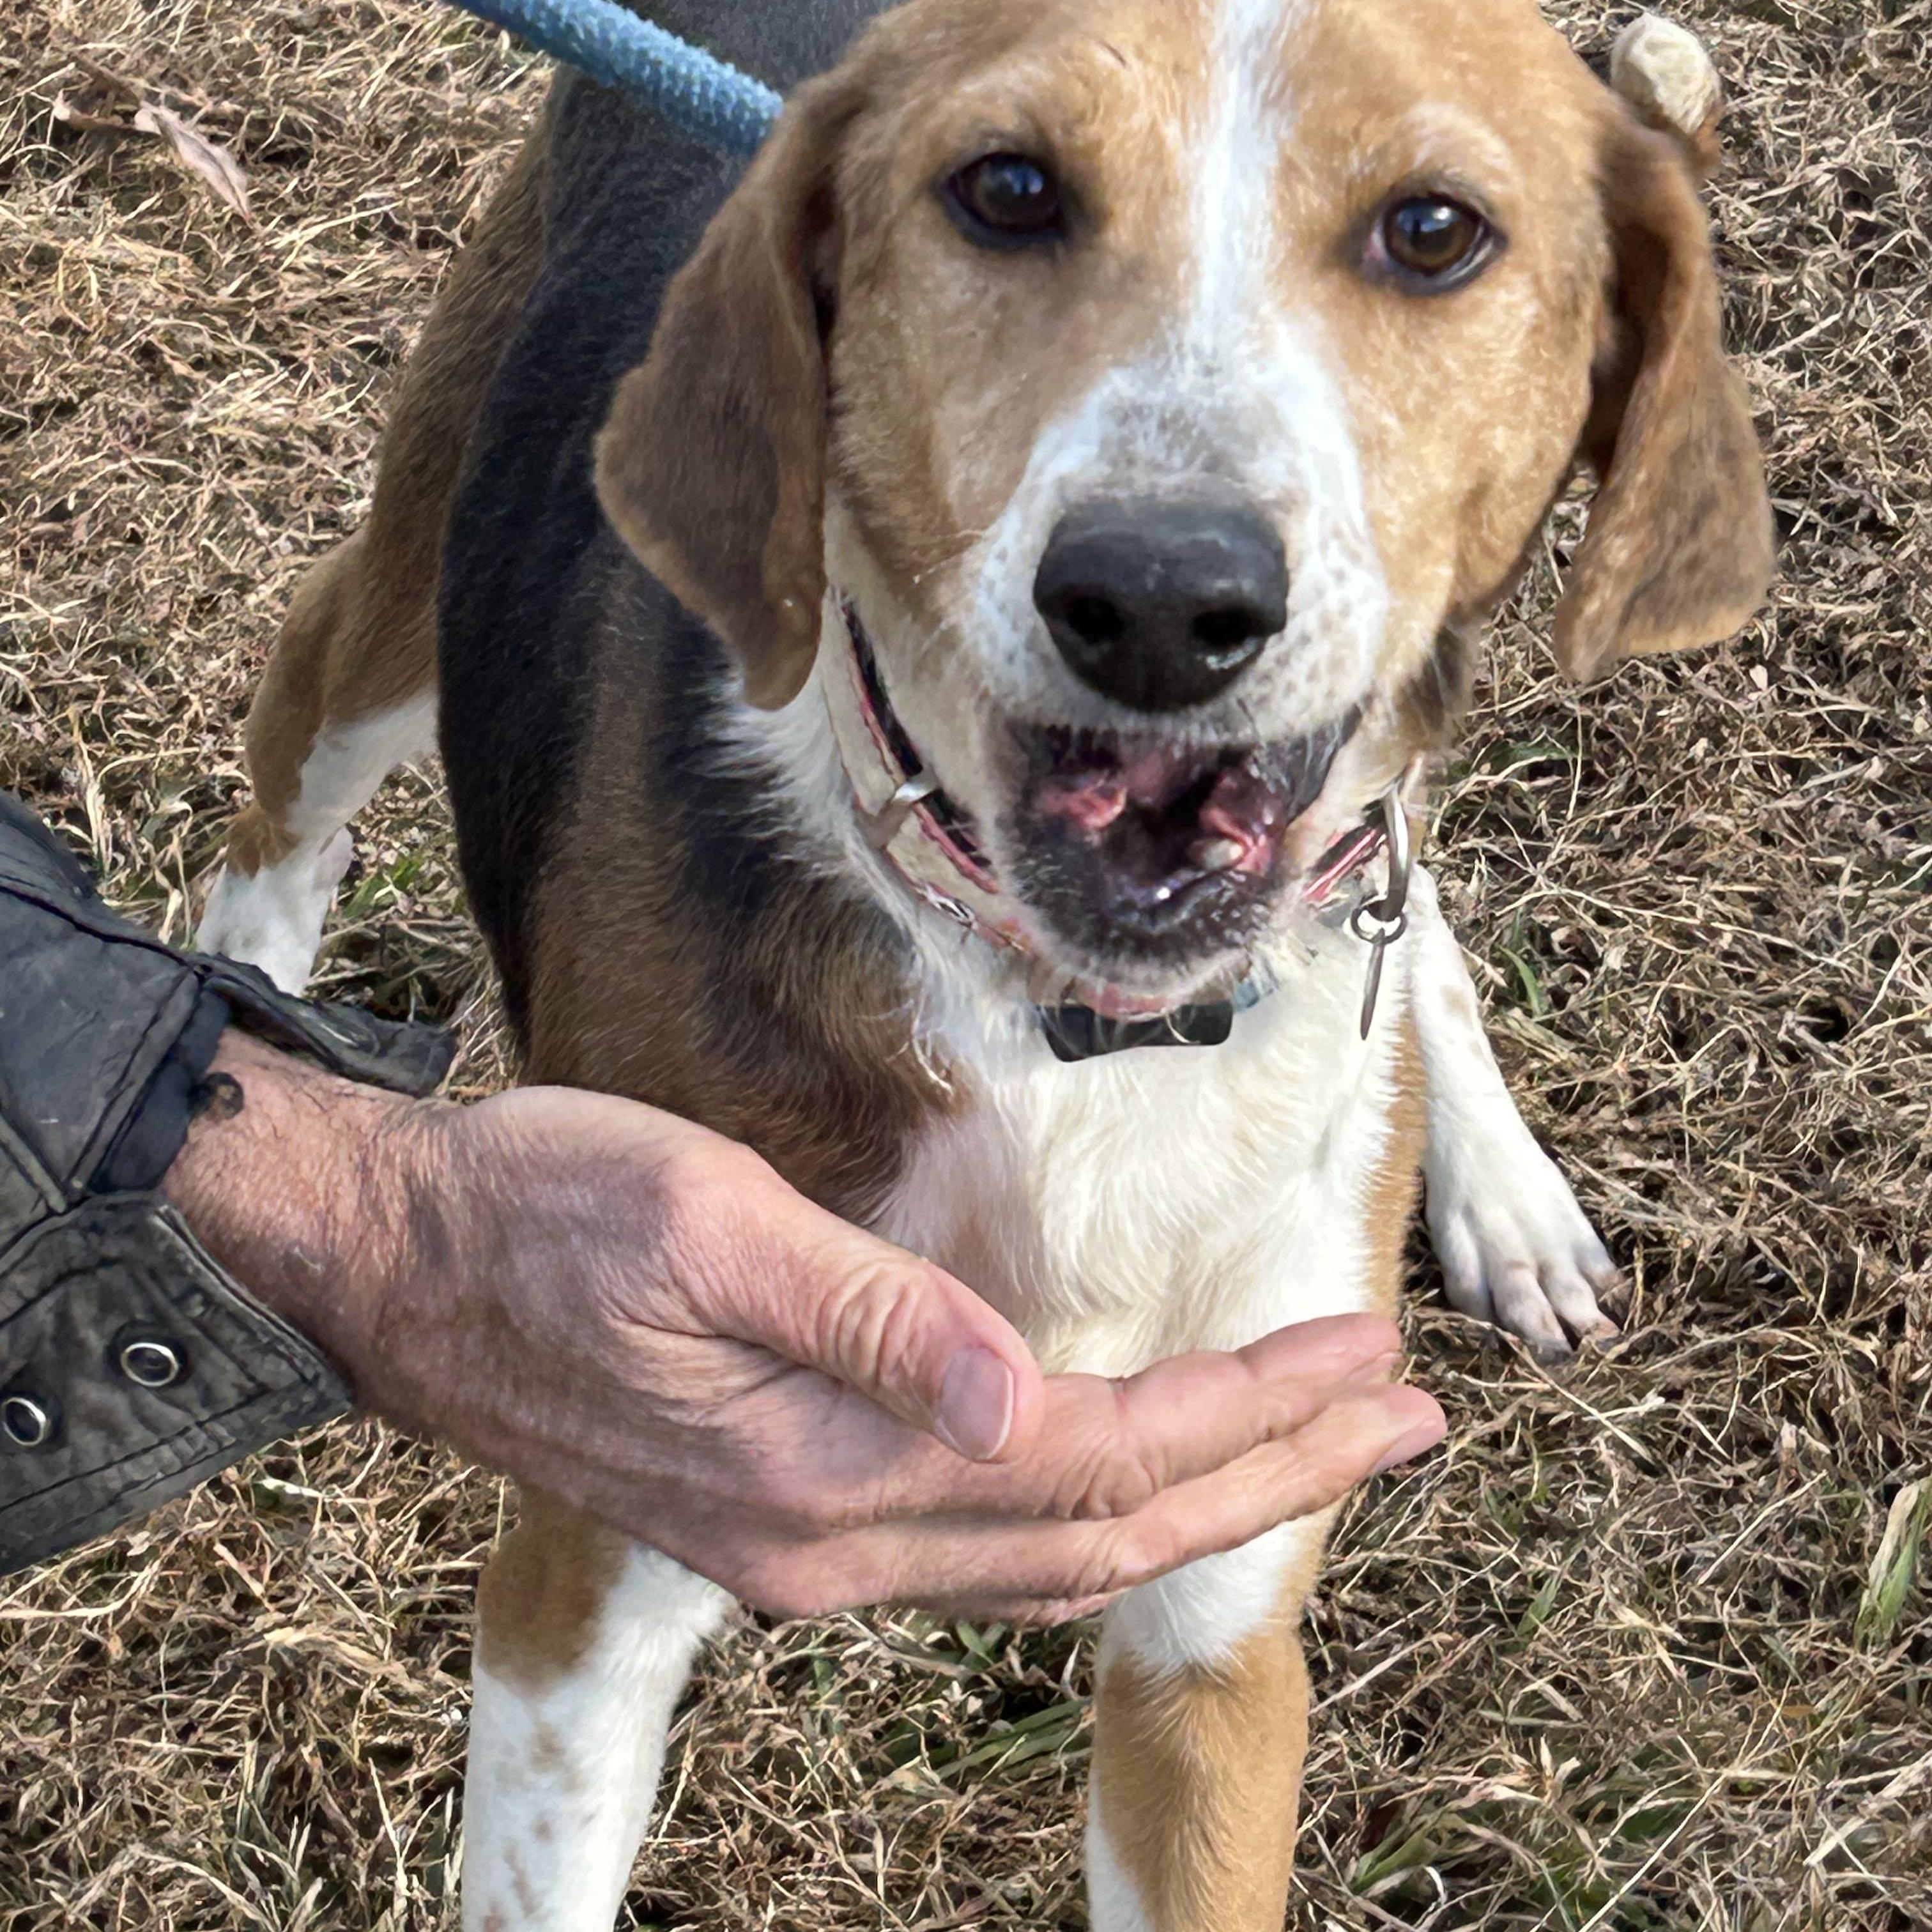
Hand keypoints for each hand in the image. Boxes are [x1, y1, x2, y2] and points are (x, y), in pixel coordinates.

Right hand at [167, 1032, 1443, 1619]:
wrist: (400, 1266)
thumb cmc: (542, 1211)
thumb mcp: (699, 1222)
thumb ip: (868, 1318)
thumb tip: (1020, 1397)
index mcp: (824, 1467)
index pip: (1095, 1456)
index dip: (1245, 1409)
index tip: (1362, 1352)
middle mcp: (831, 1545)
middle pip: (1103, 1535)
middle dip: (1272, 1474)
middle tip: (1406, 1417)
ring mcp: (805, 1555)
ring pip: (1053, 1565)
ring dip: (1198, 1506)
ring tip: (1314, 1450)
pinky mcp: (782, 1526)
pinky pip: (984, 1560)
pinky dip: (1092, 1525)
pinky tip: (1138, 1486)